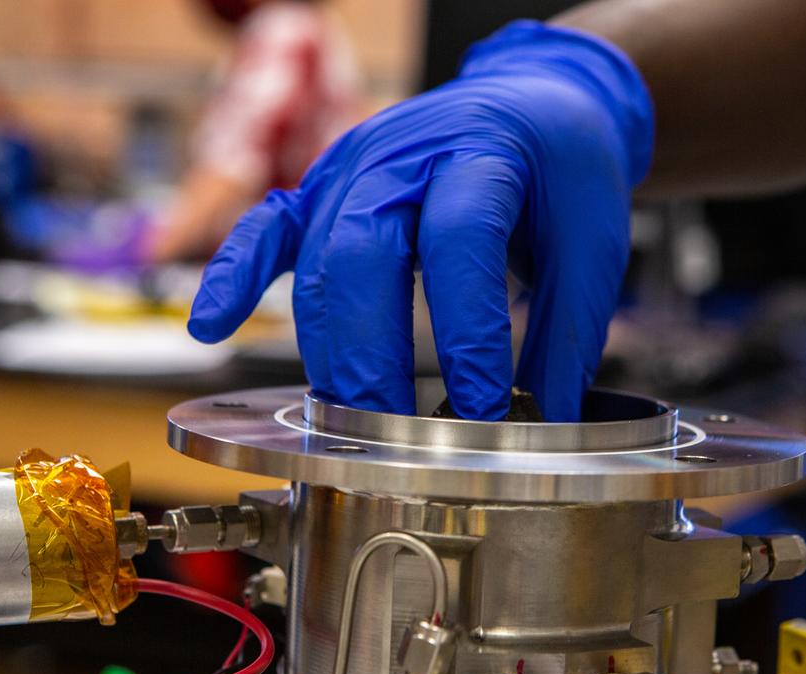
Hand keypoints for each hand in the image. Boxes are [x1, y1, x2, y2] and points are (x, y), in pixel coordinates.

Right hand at [187, 21, 653, 420]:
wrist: (531, 104)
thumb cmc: (561, 169)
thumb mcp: (594, 241)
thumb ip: (567, 332)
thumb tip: (547, 422)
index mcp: (480, 151)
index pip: (459, 244)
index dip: (467, 336)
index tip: (483, 410)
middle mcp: (402, 154)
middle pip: (361, 254)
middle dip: (371, 358)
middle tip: (392, 436)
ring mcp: (349, 167)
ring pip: (314, 261)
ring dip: (327, 350)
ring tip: (351, 426)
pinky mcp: (321, 189)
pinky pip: (264, 230)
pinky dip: (233, 278)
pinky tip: (210, 327)